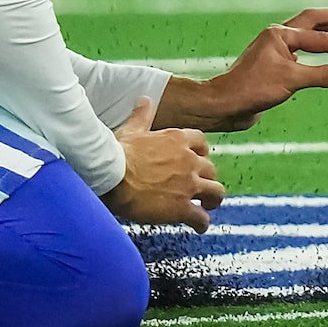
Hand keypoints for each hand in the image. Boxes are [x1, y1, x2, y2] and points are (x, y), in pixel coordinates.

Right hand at [100, 97, 224, 229]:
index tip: (197, 160)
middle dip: (207, 178)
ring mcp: (188, 184)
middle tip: (201, 186)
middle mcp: (188, 160)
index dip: (201, 153)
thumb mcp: (132, 129)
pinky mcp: (181, 207)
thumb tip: (144, 100)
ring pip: (215, 192)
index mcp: (177, 139)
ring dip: (212, 199)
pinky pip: (201, 217)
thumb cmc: (118, 152)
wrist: (112, 175)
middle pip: (211, 169)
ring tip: (207, 206)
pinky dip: (201, 222)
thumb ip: (142, 116)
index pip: (201, 142)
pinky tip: (198, 226)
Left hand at [154, 8, 327, 133]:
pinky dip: (314, 50)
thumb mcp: (292, 81)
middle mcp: (277, 37)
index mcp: (281, 34)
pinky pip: (300, 52)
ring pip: (304, 34)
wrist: (225, 105)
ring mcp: (274, 51)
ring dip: (324, 30)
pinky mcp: (273, 67)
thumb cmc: (253, 89)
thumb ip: (324, 75)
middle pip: (313, 20)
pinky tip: (320, 56)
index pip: (321, 38)